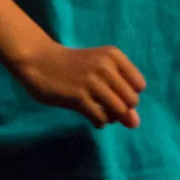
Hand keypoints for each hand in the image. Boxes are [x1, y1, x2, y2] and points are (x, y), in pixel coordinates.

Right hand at [10, 41, 145, 127]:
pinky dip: (100, 122)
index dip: (129, 94)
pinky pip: (101, 118)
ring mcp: (92, 81)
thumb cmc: (73, 67)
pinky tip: (92, 116)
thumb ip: (121, 96)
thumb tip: (135, 124)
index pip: (140, 85)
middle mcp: (105, 66)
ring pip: (119, 111)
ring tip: (100, 111)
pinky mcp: (78, 97)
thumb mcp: (100, 73)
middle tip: (106, 105)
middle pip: (131, 101)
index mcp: (114, 55)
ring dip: (111, 117)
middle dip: (122, 109)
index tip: (115, 93)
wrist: (39, 61)